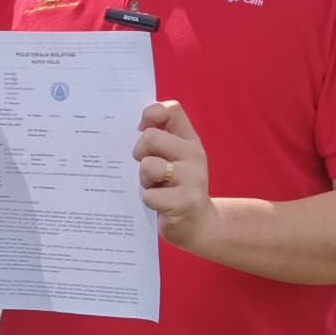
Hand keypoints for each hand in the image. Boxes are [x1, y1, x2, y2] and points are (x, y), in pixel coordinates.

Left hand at [133, 100, 213, 248]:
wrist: (199, 225)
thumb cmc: (175, 188)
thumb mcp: (172, 159)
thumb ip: (159, 138)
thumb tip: (136, 126)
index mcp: (189, 140)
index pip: (171, 110)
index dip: (150, 115)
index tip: (141, 130)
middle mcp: (194, 154)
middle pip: (150, 137)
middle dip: (139, 154)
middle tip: (147, 170)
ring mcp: (193, 178)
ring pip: (148, 166)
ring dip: (144, 180)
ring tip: (155, 188)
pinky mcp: (185, 202)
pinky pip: (150, 195)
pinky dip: (147, 201)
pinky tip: (159, 205)